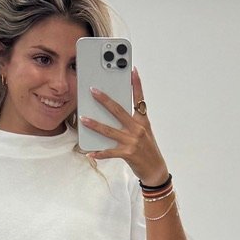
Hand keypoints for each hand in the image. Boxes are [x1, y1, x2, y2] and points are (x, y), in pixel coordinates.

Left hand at [80, 67, 168, 184]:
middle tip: (93, 90)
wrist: (156, 170)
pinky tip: (90, 152)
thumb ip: (132, 122)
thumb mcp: (144, 132)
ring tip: (83, 118)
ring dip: (94, 124)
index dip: (136, 84)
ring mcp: (132, 141)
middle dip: (104, 99)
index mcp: (143, 121)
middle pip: (118, 110)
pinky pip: (110, 152)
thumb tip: (114, 115)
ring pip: (109, 130)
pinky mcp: (128, 154)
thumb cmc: (148, 150)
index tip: (132, 70)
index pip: (140, 98)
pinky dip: (99, 153)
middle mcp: (138, 129)